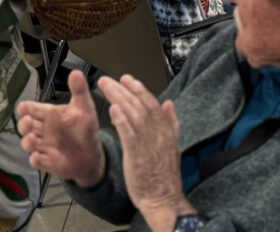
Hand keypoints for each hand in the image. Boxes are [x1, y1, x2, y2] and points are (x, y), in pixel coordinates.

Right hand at [17, 70, 105, 187]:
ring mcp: (43, 146)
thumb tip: (76, 73)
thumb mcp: (85, 108)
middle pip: (25, 125)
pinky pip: (37, 161)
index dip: (25, 108)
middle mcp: (43, 130)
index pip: (31, 108)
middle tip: (27, 121)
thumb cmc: (85, 129)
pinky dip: (35, 159)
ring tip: (32, 138)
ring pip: (28, 143)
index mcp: (48, 115)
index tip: (24, 107)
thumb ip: (79, 91)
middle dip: (23, 123)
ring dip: (27, 141)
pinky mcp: (47, 161)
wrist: (93, 155)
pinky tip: (37, 157)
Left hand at [98, 75, 192, 224]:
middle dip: (124, 89)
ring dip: (119, 98)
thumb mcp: (172, 146)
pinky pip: (129, 135)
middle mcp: (158, 135)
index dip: (139, 89)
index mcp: (166, 131)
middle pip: (140, 105)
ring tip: (106, 86)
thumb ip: (171, 123)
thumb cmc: (164, 175)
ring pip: (134, 115)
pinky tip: (113, 109)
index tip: (127, 79)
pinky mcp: (137, 156)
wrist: (164, 200)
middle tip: (109, 79)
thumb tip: (170, 103)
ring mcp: (148, 145)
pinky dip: (122, 121)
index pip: (152, 104)